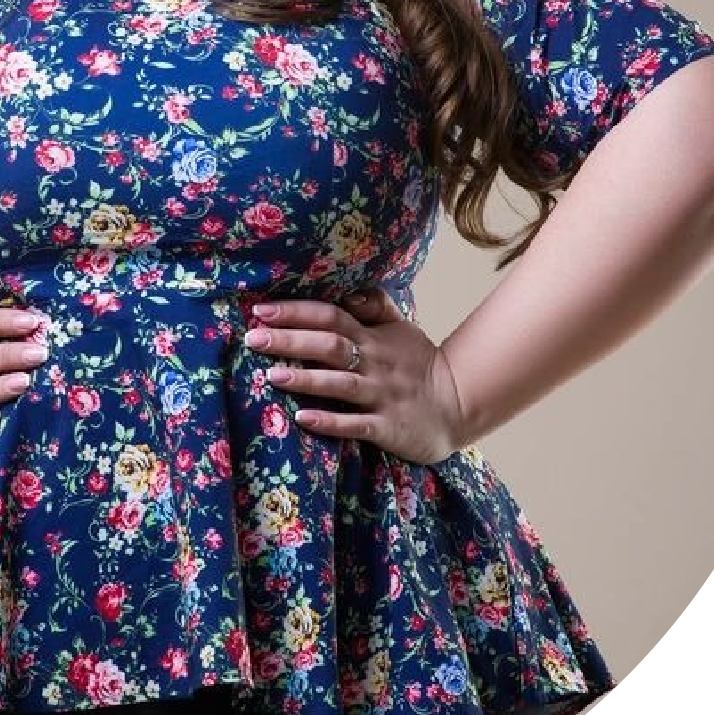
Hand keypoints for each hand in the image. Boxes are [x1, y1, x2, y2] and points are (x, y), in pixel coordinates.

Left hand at [244, 289, 464, 464]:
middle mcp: (374, 363)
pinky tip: (303, 419)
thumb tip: (347, 287)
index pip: (331, 317)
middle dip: (290, 341)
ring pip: (340, 384)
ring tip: (271, 376)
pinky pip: (356, 424)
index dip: (296, 312)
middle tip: (254, 338)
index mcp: (372, 337)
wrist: (459, 404)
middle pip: (329, 345)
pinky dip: (330, 421)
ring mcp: (381, 395)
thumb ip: (373, 305)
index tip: (261, 311)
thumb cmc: (419, 364)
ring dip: (304, 379)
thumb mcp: (400, 328)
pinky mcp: (388, 427)